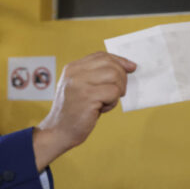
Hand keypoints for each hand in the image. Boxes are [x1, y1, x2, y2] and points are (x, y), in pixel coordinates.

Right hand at [33, 52, 135, 170]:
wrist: (58, 132)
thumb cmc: (74, 112)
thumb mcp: (81, 88)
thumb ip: (97, 75)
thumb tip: (128, 66)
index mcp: (72, 68)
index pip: (101, 56)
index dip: (119, 61)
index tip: (131, 68)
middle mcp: (75, 73)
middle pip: (111, 65)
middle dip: (121, 79)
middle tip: (116, 94)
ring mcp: (80, 84)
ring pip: (115, 76)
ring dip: (116, 91)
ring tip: (105, 102)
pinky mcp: (87, 97)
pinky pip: (114, 92)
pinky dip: (112, 103)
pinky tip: (101, 109)